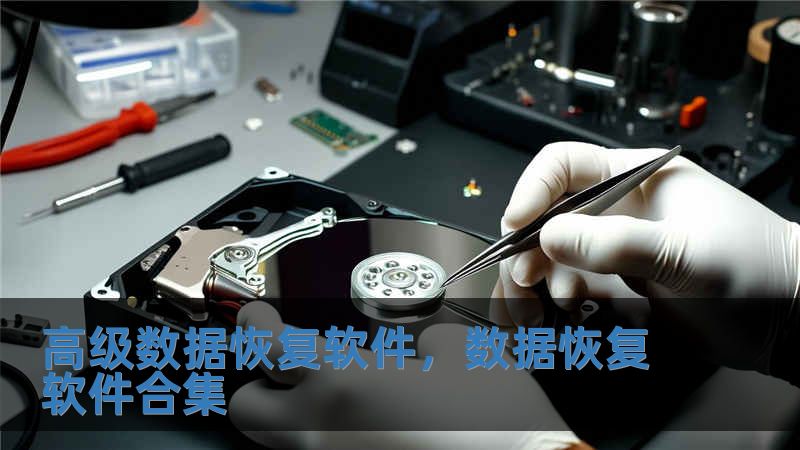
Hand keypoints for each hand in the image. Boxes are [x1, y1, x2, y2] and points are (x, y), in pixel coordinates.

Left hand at [229, 302, 582, 448]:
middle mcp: (324, 432)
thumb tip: (419, 347)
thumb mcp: (459, 351)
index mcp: (343, 385)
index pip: (268, 346)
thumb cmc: (495, 423)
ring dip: (300, 412)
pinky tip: (374, 424)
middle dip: (261, 381)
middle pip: (248, 407)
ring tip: (341, 396)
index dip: (256, 323)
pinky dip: (336, 436)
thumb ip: (422, 339)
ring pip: (285, 438)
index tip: (257, 316)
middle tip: (289, 365)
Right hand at [494, 142, 799, 373]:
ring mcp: (617, 247)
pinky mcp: (618, 282)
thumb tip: (550, 238)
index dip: (534, 190)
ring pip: (554, 254)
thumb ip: (615, 243)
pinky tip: (564, 314)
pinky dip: (557, 299)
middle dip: (529, 245)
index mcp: (636, 177)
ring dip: (538, 278)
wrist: (789, 321)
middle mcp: (619, 208)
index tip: (519, 224)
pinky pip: (571, 284)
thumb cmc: (755, 270)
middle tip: (523, 276)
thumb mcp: (683, 252)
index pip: (564, 166)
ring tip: (541, 305)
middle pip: (549, 214)